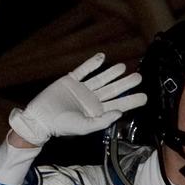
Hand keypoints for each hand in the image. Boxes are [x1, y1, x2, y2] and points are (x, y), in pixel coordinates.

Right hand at [8, 53, 146, 147]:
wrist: (41, 118)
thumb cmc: (61, 126)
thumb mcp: (84, 127)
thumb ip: (102, 121)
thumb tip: (120, 113)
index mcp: (96, 112)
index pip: (117, 105)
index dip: (131, 101)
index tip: (144, 96)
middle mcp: (91, 100)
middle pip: (112, 90)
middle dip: (125, 84)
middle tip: (139, 77)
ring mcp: (81, 90)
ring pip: (100, 79)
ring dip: (112, 73)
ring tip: (124, 67)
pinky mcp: (70, 80)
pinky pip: (83, 70)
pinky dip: (92, 63)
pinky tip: (102, 58)